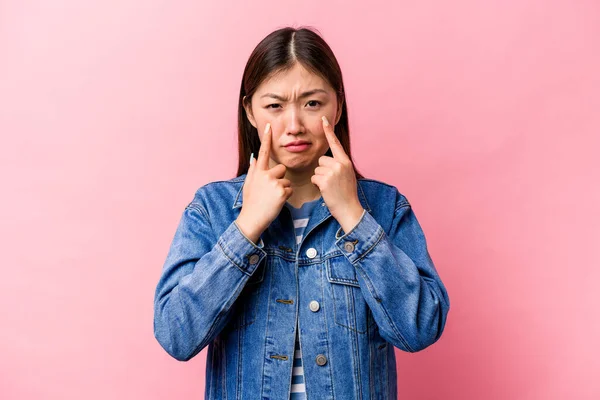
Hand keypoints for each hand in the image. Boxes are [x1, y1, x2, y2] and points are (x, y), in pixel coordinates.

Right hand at [236, 123, 292, 242]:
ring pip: (287, 181)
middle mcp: (265, 174)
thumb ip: (253, 169)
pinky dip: (286, 197)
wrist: (252, 218)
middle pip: (282, 168)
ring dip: (283, 189)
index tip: (270, 126)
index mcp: (257, 171)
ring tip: (272, 198)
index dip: (266, 138)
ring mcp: (274, 183)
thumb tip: (254, 157)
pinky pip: (290, 190)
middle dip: (280, 178)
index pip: (263, 151)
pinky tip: (276, 202)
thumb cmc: (250, 202)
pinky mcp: (282, 192)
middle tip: (271, 191)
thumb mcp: (248, 184)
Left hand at [311, 116, 363, 234]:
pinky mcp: (325, 180)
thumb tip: (326, 161)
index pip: (335, 143)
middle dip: (322, 171)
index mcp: (346, 161)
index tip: (323, 119)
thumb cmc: (347, 194)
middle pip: (321, 160)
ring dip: (319, 179)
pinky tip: (325, 190)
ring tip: (329, 187)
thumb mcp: (347, 175)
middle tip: (331, 182)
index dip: (329, 131)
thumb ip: (339, 166)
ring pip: (316, 169)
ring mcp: (333, 172)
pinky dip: (316, 185)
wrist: (349, 209)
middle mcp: (340, 164)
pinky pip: (314, 178)